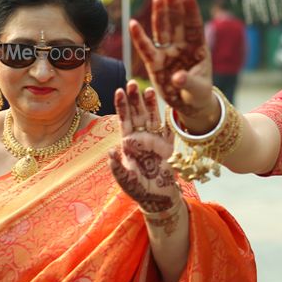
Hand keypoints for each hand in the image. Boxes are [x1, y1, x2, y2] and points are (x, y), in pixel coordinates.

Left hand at [109, 81, 181, 212]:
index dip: (122, 106)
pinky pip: (168, 128)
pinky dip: (167, 117)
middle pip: (137, 114)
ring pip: (152, 118)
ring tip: (149, 89)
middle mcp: (141, 139)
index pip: (124, 120)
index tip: (119, 91)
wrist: (159, 198)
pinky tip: (167, 105)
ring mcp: (156, 141)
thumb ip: (118, 167)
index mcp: (129, 144)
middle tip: (132, 83)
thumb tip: (111, 151)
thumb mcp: (125, 180)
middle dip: (134, 99)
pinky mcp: (169, 146)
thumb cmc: (139, 190)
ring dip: (150, 104)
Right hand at [130, 0, 215, 125]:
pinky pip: (146, 48)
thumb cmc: (198, 94)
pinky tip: (133, 23)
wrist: (189, 106)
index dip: (191, 11)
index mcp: (198, 48)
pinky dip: (139, 37)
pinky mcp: (155, 63)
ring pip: (162, 30)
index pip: (195, 26)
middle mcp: (182, 46)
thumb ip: (189, 82)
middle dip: (174, 6)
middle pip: (177, 23)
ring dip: (159, 14)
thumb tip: (177, 78)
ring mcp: (168, 52)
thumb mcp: (198, 90)